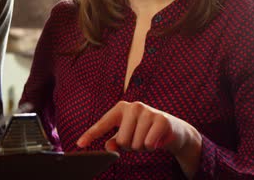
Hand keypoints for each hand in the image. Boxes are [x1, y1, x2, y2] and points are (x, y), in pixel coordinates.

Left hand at [76, 101, 200, 155]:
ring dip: (142, 147)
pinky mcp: (161, 119)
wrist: (173, 129)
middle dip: (130, 146)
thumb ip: (115, 141)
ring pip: (135, 144)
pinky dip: (151, 147)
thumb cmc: (145, 131)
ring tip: (148, 138)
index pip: (103, 123)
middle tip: (139, 139)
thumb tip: (108, 147)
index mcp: (121, 108)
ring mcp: (148, 111)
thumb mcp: (128, 135)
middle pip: (122, 140)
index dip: (91, 134)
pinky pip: (148, 143)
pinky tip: (156, 139)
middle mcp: (133, 106)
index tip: (79, 144)